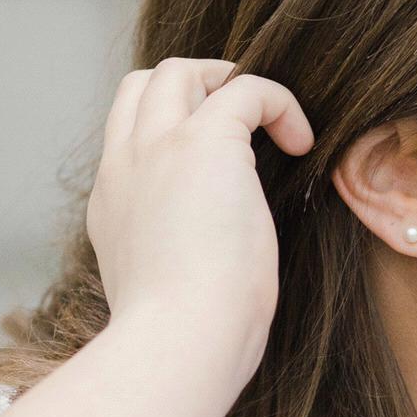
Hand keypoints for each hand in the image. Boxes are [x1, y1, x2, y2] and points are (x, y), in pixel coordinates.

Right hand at [85, 58, 314, 403]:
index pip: (130, 141)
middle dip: (194, 88)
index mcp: (114, 207)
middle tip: (245, 121)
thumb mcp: (165, 293)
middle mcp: (125, 169)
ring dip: (229, 82)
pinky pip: (246, 89)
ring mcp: (158, 150)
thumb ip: (179, 264)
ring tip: (274, 122)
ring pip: (178, 71)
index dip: (172, 135)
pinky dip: (278, 102)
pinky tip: (302, 143)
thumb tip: (215, 267)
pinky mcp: (204, 144)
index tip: (219, 170)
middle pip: (142, 87)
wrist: (177, 344)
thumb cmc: (186, 342)